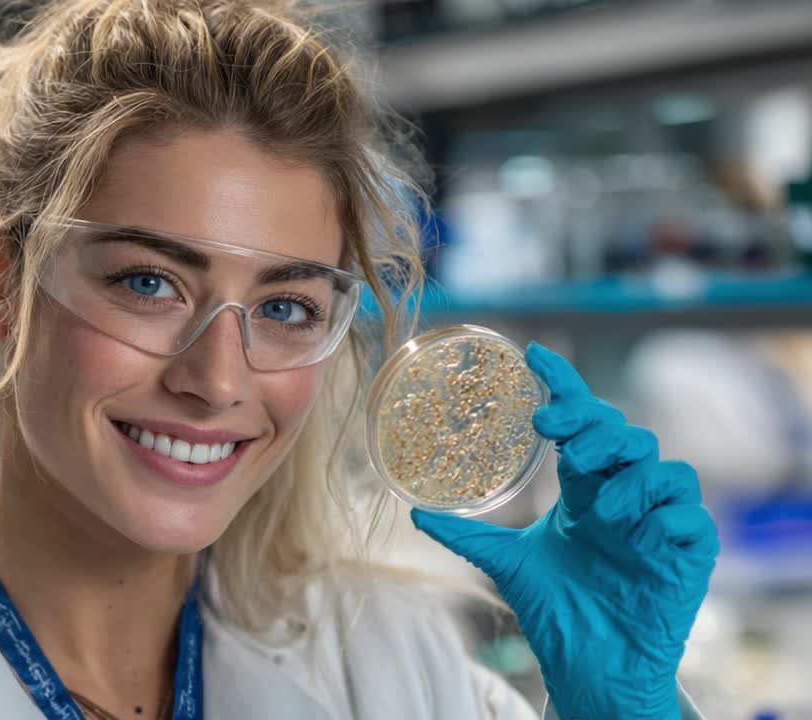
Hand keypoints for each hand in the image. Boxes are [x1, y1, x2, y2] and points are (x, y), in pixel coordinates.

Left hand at [410, 342, 717, 719]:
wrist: (591, 666)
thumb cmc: (558, 611)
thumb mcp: (506, 564)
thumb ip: (467, 536)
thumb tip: (414, 510)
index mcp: (586, 489)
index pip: (581, 424)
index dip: (563, 388)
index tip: (534, 357)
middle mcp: (624, 496)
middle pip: (624, 435)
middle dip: (594, 426)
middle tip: (560, 434)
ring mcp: (659, 524)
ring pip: (663, 467)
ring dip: (627, 471)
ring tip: (596, 496)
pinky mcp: (688, 554)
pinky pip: (690, 515)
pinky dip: (662, 511)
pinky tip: (631, 522)